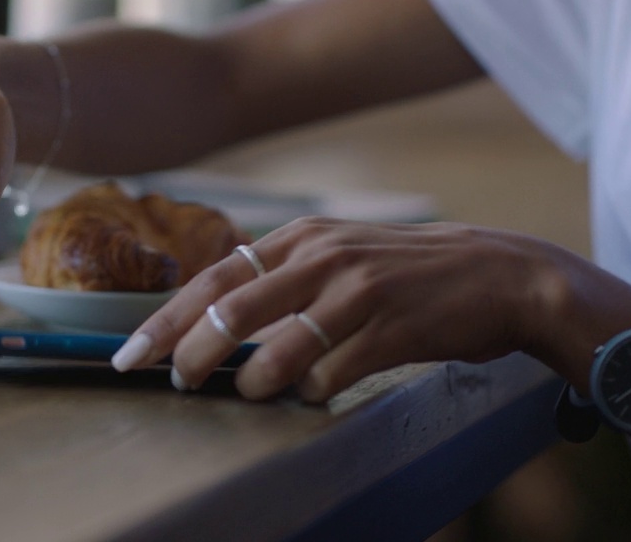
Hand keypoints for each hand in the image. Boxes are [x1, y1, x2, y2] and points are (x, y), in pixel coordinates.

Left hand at [113, 216, 615, 401]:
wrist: (498, 273)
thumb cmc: (405, 272)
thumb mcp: (337, 254)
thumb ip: (280, 276)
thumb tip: (210, 315)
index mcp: (301, 238)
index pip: (212, 279)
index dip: (165, 319)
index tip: (131, 352)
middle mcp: (322, 257)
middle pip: (231, 310)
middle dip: (191, 352)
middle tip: (177, 382)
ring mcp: (358, 290)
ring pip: (279, 346)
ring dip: (255, 379)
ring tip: (253, 390)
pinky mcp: (392, 327)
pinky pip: (332, 372)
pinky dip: (312, 391)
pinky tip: (315, 392)